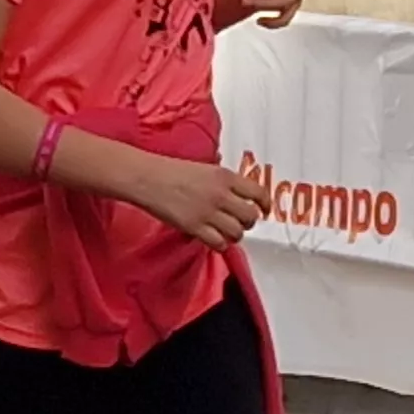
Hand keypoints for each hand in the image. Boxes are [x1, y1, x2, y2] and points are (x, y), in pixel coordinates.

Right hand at [129, 152, 268, 249]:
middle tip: (240, 222)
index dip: (265, 205)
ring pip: (237, 233)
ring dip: (234, 235)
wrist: (148, 178)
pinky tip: (213, 239)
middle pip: (250, 216)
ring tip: (224, 232)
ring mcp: (208, 212)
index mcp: (225, 177)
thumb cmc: (172, 171)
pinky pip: (219, 243)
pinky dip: (220, 244)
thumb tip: (239, 194)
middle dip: (248, 222)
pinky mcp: (195, 227)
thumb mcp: (205, 168)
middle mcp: (221, 195)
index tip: (264, 210)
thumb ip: (224, 181)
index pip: (258, 193)